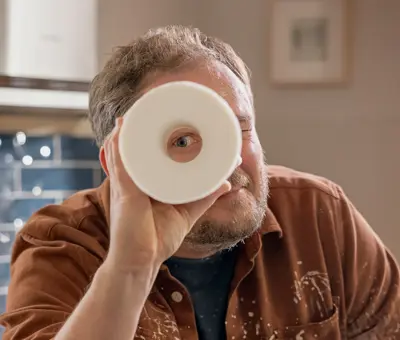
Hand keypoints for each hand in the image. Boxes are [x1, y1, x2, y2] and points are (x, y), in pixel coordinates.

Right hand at [103, 118, 230, 270]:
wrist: (141, 262)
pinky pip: (119, 164)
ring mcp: (126, 185)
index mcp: (145, 185)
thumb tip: (225, 182)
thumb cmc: (157, 239)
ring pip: (122, 151)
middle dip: (136, 130)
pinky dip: (119, 145)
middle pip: (132, 150)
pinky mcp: (124, 192)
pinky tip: (122, 129)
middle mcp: (132, 181)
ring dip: (126, 132)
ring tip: (135, 113)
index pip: (146, 157)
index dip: (151, 140)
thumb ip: (204, 197)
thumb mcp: (186, 213)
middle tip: (149, 111)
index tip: (166, 122)